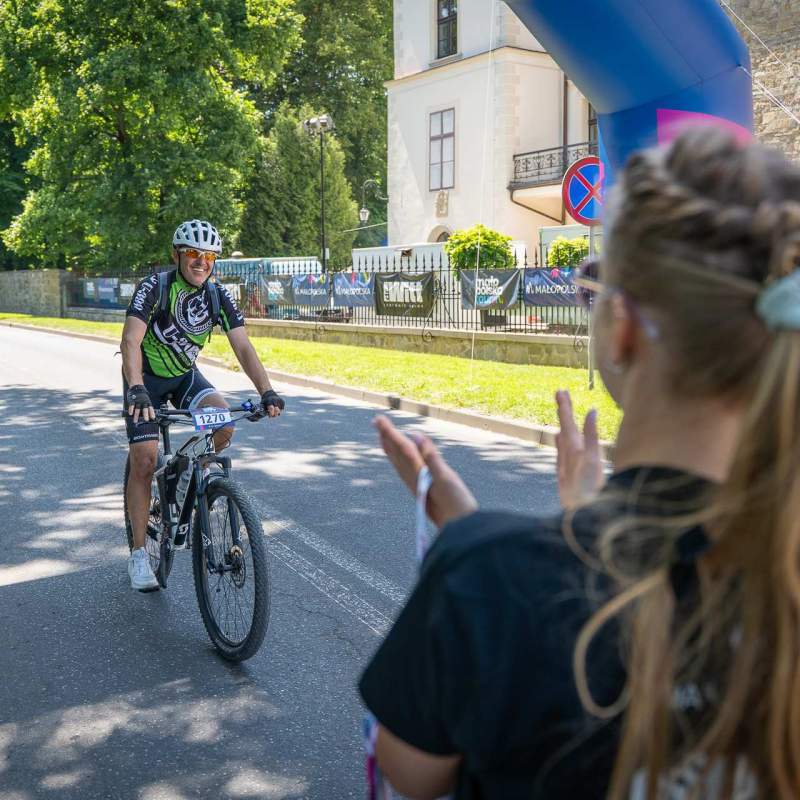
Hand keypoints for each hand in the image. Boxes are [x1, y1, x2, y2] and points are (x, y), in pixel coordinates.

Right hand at [126, 384, 153, 423]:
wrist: (136, 387)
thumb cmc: (142, 396)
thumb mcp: (146, 400)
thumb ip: (146, 406)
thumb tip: (148, 415)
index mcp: (147, 402)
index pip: (150, 408)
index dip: (152, 413)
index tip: (153, 418)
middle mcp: (143, 402)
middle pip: (145, 409)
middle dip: (145, 415)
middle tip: (146, 420)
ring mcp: (137, 401)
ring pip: (137, 409)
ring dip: (136, 415)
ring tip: (135, 421)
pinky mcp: (132, 400)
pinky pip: (131, 405)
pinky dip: (131, 409)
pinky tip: (130, 414)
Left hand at [250, 389, 283, 419]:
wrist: (269, 394)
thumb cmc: (264, 401)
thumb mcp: (261, 404)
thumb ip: (259, 411)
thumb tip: (253, 419)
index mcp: (270, 401)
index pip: (271, 408)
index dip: (271, 413)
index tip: (269, 416)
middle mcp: (276, 401)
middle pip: (277, 411)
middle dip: (274, 414)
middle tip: (271, 415)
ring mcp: (280, 401)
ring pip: (280, 411)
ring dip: (276, 412)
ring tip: (273, 410)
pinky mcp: (283, 402)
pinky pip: (282, 409)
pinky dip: (279, 410)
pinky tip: (276, 407)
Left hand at [374, 415, 477, 528]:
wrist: (461, 532)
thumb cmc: (457, 505)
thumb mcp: (446, 478)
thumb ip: (430, 457)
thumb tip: (415, 435)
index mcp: (418, 473)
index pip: (401, 448)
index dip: (390, 432)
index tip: (378, 419)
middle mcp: (413, 480)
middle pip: (396, 455)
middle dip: (386, 437)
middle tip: (376, 422)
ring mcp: (417, 487)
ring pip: (399, 464)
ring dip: (391, 449)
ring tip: (385, 438)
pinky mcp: (423, 492)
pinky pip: (407, 472)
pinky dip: (402, 461)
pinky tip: (405, 461)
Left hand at [555, 390, 603, 509]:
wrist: (579, 518)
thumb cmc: (590, 491)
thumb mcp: (595, 460)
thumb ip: (593, 435)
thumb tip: (591, 412)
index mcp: (573, 449)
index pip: (568, 422)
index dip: (565, 407)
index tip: (561, 391)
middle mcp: (566, 457)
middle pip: (564, 429)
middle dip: (563, 411)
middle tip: (560, 394)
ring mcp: (564, 469)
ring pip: (562, 442)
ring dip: (564, 426)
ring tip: (563, 415)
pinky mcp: (565, 480)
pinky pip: (562, 455)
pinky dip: (562, 443)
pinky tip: (562, 443)